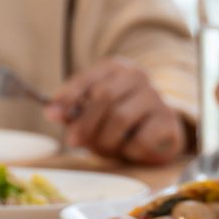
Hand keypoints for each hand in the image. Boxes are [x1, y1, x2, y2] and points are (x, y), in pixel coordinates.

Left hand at [48, 59, 187, 164]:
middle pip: (104, 97)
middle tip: (74, 141)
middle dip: (85, 123)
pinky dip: (129, 150)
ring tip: (104, 148)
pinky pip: (140, 139)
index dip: (68, 96)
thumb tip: (51, 112)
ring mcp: (156, 96)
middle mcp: (137, 76)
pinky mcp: (168, 120)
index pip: (87, 78)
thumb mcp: (93, 113)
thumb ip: (72, 112)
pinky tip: (130, 150)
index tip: (52, 114)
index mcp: (114, 68)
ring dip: (105, 139)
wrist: (159, 133)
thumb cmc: (119, 122)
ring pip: (120, 117)